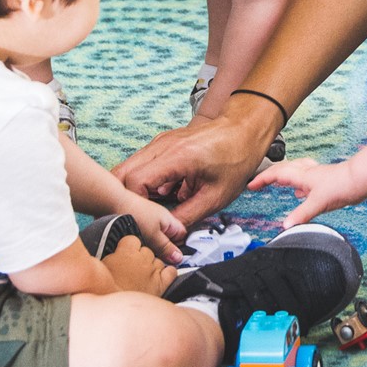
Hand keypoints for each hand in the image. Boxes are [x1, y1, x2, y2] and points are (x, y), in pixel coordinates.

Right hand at [103, 236, 175, 295]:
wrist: (114, 310)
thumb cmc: (103, 291)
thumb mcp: (102, 268)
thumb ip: (112, 257)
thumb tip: (115, 255)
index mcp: (126, 252)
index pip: (132, 240)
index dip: (129, 247)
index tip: (125, 253)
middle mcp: (142, 258)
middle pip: (146, 250)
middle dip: (141, 258)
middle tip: (132, 269)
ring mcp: (153, 270)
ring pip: (158, 261)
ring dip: (152, 267)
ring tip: (143, 277)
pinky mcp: (161, 283)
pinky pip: (171, 272)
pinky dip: (168, 273)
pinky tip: (162, 277)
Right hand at [116, 99, 279, 228]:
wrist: (244, 129)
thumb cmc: (236, 157)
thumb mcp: (216, 196)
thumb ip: (188, 217)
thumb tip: (169, 237)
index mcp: (177, 156)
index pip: (134, 181)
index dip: (134, 205)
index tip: (144, 220)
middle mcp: (162, 145)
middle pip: (121, 173)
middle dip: (125, 199)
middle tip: (139, 217)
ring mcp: (160, 142)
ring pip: (128, 167)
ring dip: (134, 190)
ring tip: (152, 208)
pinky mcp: (162, 144)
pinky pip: (141, 164)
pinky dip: (143, 182)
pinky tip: (161, 194)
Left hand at [119, 192, 187, 263]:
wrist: (112, 203)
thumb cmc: (134, 213)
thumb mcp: (153, 235)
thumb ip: (166, 248)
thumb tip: (179, 258)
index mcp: (170, 221)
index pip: (182, 236)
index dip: (179, 248)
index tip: (172, 258)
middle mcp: (162, 221)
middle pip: (168, 240)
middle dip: (163, 250)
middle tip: (157, 258)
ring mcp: (150, 223)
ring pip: (156, 241)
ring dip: (151, 248)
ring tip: (144, 252)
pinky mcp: (138, 226)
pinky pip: (144, 238)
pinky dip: (141, 244)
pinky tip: (135, 248)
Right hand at [248, 157, 366, 229]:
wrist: (360, 179)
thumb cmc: (341, 185)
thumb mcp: (317, 203)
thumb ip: (301, 214)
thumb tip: (285, 226)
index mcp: (302, 176)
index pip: (276, 174)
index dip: (262, 179)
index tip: (250, 185)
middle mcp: (307, 173)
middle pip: (283, 169)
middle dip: (269, 175)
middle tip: (258, 183)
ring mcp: (316, 176)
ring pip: (295, 172)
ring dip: (284, 176)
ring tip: (277, 183)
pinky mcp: (325, 182)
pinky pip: (306, 180)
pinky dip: (299, 184)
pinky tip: (302, 192)